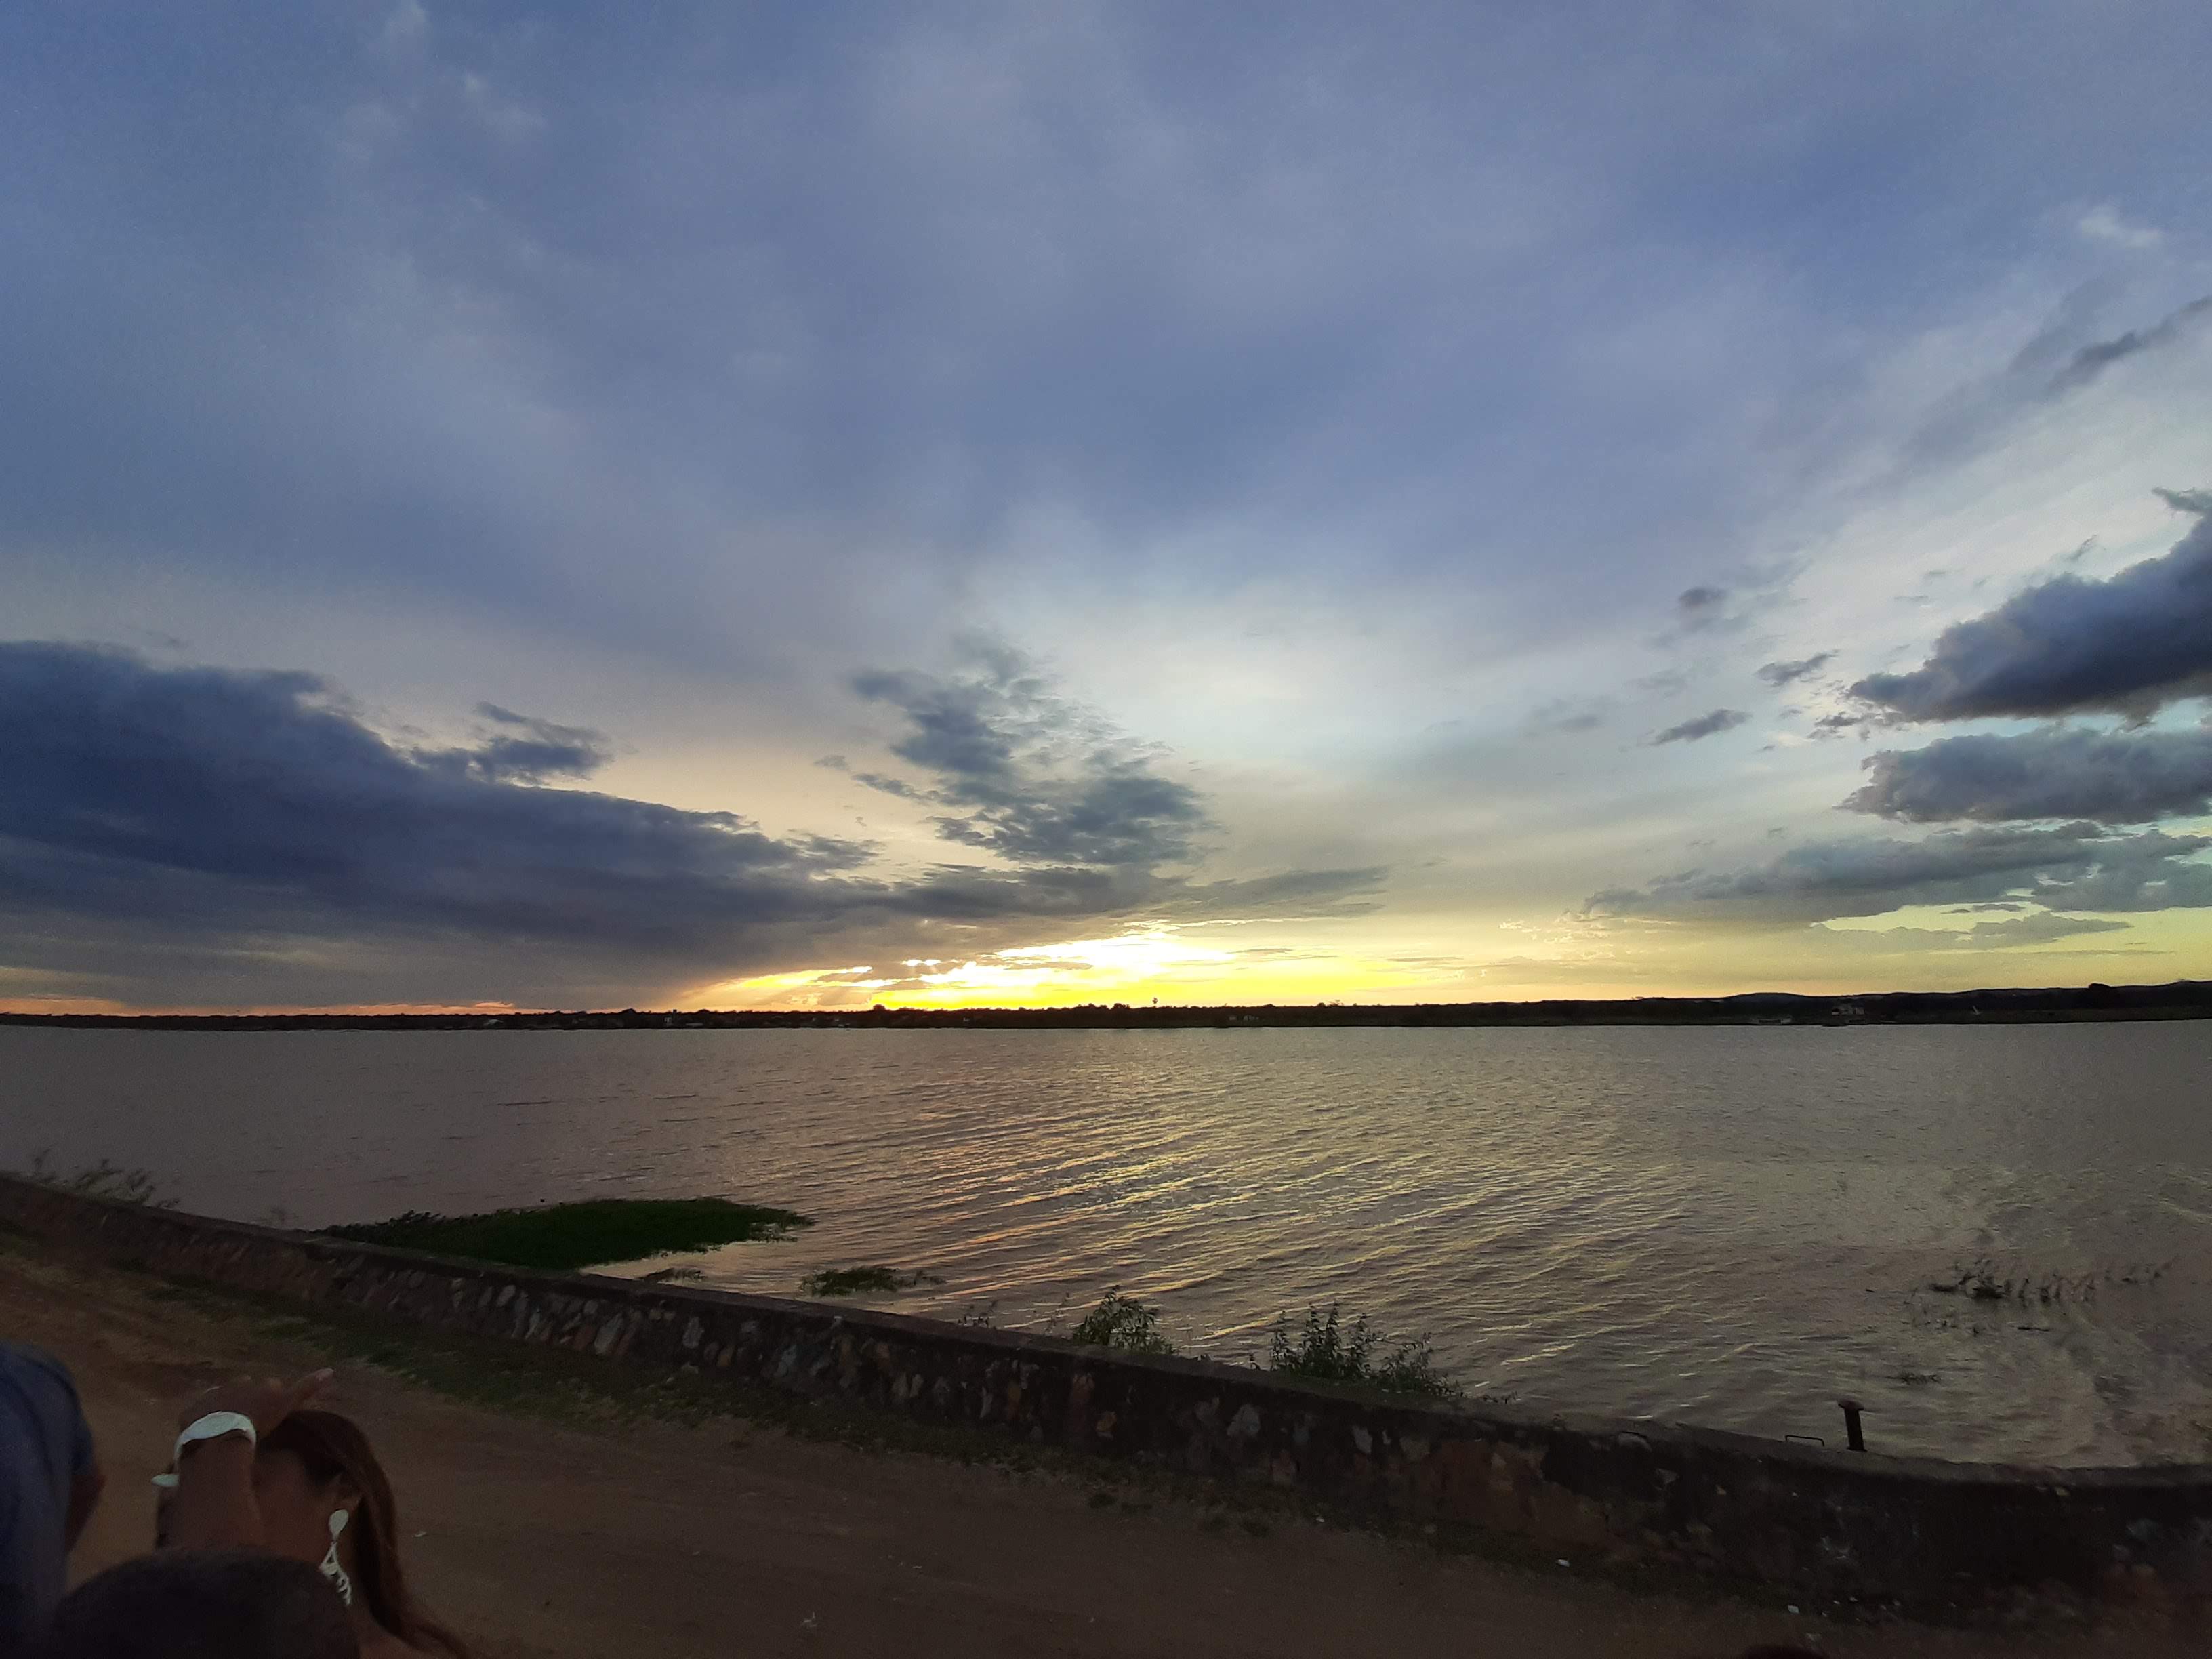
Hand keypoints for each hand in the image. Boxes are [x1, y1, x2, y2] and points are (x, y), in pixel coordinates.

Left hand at [175, 1368, 333, 1439]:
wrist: (220, 1438)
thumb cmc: (257, 1422)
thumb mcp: (285, 1404)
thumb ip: (306, 1387)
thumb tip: (331, 1369)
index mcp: (256, 1383)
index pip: (270, 1385)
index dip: (272, 1397)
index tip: (272, 1411)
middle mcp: (233, 1384)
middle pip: (244, 1387)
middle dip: (247, 1397)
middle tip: (250, 1417)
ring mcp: (210, 1396)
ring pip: (220, 1398)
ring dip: (224, 1406)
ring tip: (227, 1424)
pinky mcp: (191, 1411)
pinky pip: (197, 1413)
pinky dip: (202, 1418)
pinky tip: (205, 1431)